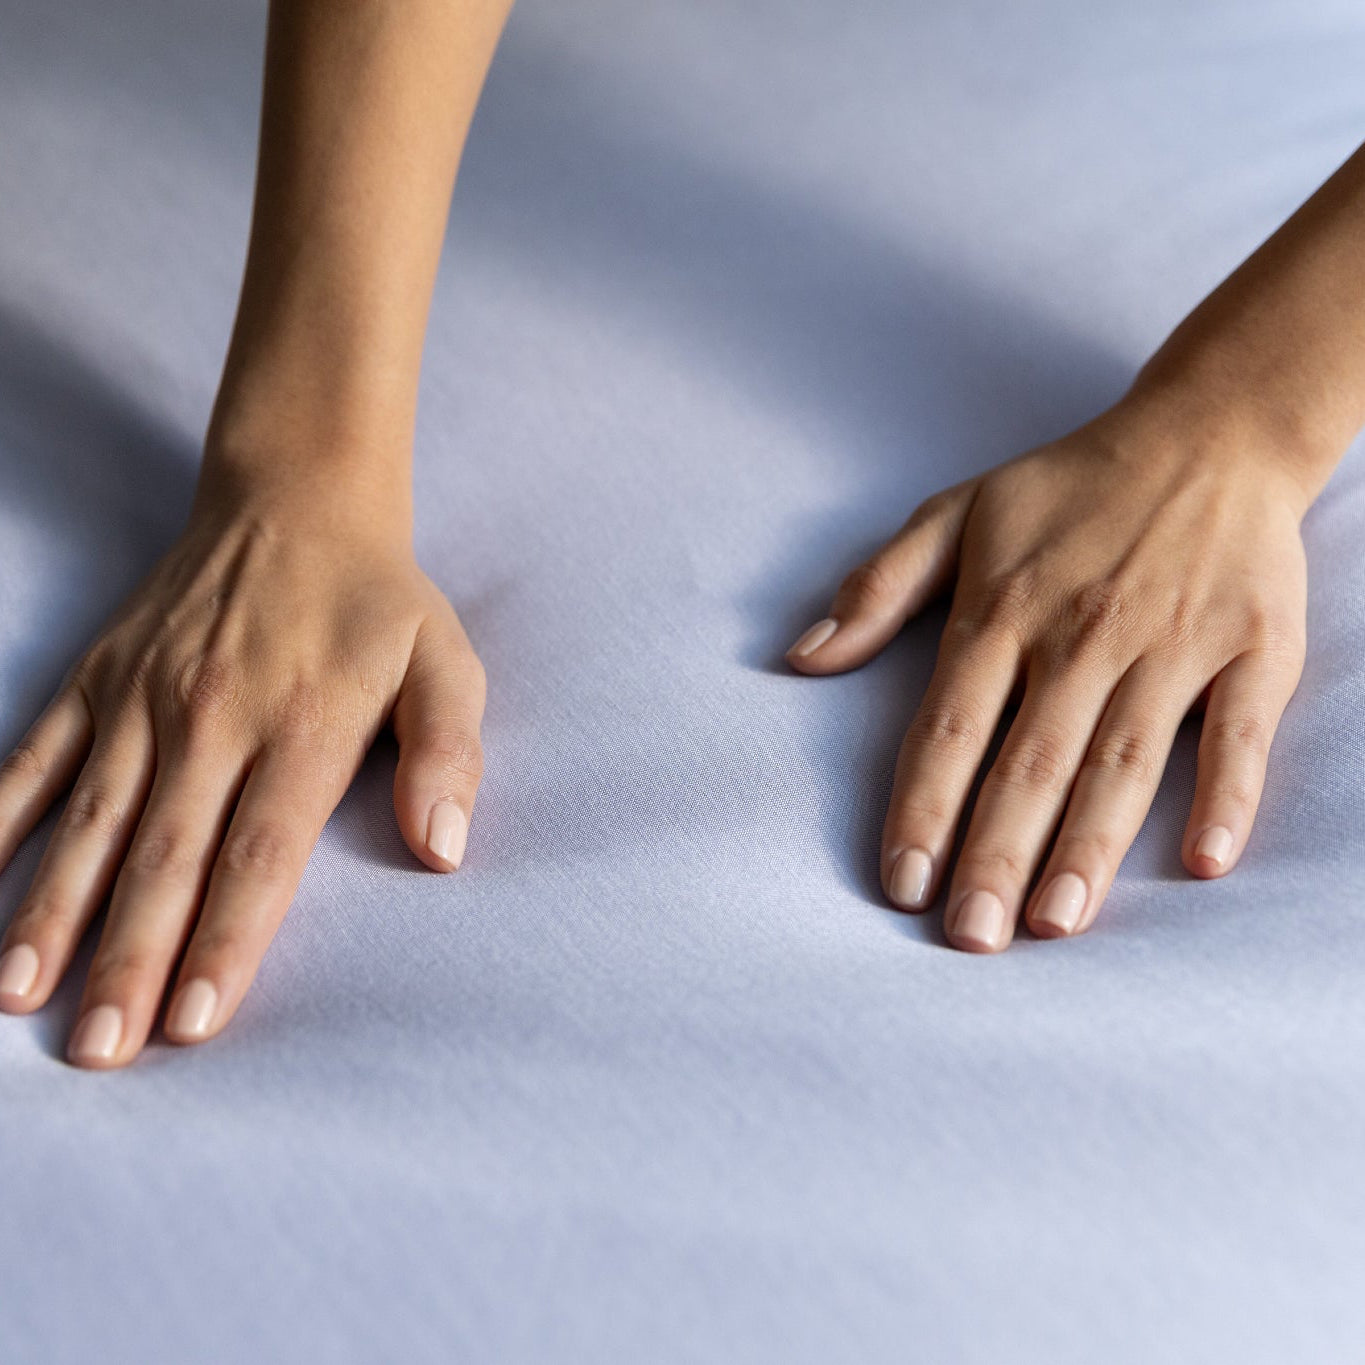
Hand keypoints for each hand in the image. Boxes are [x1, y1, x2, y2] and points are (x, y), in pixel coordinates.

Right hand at [0, 477, 484, 1064]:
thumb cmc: (379, 603)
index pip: (259, 855)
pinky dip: (0, 819)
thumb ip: (451, 753)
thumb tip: (444, 850)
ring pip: (91, 821)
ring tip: (17, 998)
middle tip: (99, 1051)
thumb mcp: (447, 664)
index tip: (193, 1023)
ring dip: (51, 911)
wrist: (296, 502)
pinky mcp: (97, 678)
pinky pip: (37, 757)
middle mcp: (212, 718)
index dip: (225, 940)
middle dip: (129, 959)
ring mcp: (143, 698)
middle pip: (165, 857)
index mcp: (303, 725)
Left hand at [786, 397, 1309, 950]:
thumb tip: (801, 657)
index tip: (901, 883)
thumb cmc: (1068, 488)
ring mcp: (1170, 645)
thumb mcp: (955, 514)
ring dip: (1087, 848)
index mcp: (1004, 610)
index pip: (949, 727)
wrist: (1208, 435)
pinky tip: (1200, 862)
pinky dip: (1224, 795)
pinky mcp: (1252, 650)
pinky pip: (1237, 733)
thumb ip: (877, 588)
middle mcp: (1082, 635)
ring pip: (1121, 763)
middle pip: (1029, 763)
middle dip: (994, 854)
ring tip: (1053, 925)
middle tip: (969, 938)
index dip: (922, 808)